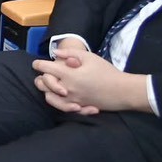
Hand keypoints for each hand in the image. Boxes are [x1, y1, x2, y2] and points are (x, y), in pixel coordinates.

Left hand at [31, 49, 152, 115]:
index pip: (45, 69)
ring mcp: (73, 100)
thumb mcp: (89, 57)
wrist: (124, 91)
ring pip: (49, 98)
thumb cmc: (107, 72)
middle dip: (41, 78)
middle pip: (43, 85)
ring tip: (52, 85)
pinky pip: (62, 108)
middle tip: (45, 74)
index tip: (37, 63)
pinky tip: (63, 96)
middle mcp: (68, 89)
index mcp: (69, 75)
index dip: (38, 64)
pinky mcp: (79, 108)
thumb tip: (55, 53)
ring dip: (47, 91)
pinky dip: (59, 102)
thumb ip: (69, 53)